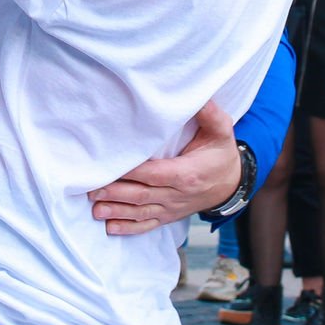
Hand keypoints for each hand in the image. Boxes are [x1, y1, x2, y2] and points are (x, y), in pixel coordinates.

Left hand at [88, 100, 239, 233]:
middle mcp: (178, 194)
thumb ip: (210, 114)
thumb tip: (198, 96)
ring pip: (141, 212)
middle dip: (117, 193)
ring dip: (118, 212)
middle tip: (93, 191)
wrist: (232, 184)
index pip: (155, 173)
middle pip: (143, 194)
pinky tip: (111, 228)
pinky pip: (148, 225)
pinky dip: (129, 228)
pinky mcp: (169, 216)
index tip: (111, 168)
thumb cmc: (221, 154)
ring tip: (96, 210)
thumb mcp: (222, 131)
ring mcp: (172, 208)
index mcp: (188, 174)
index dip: (132, 172)